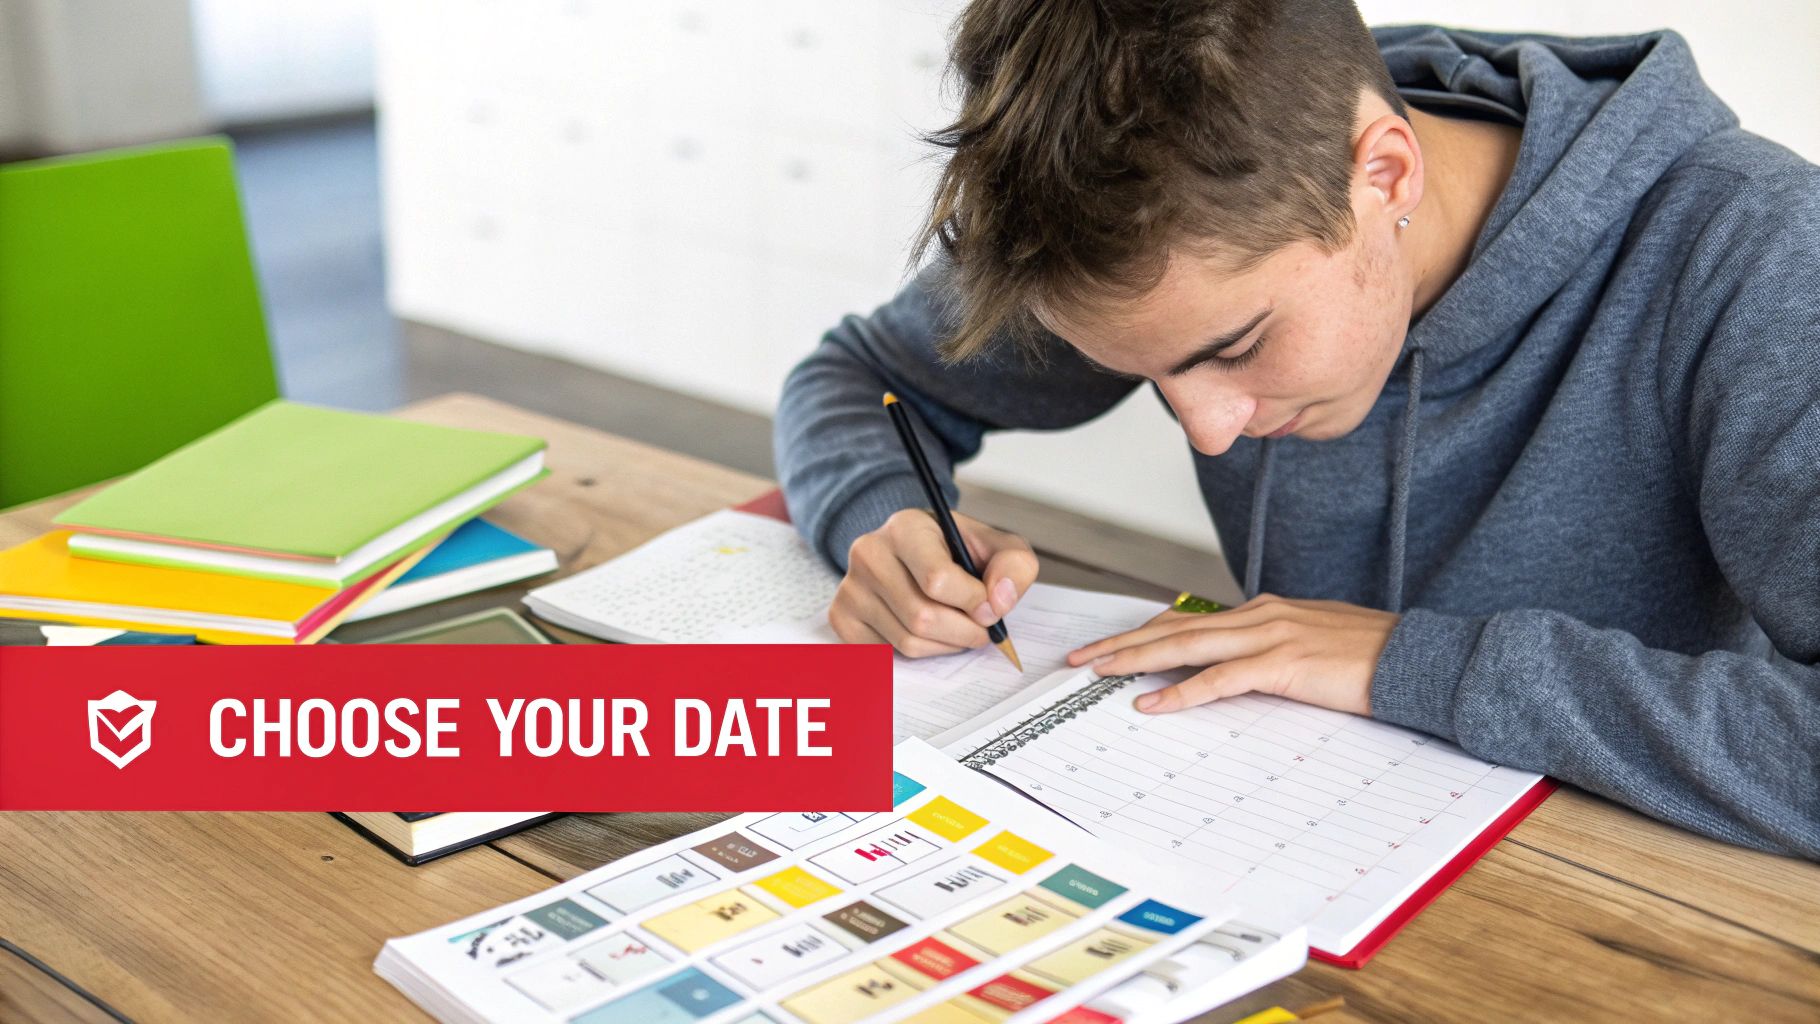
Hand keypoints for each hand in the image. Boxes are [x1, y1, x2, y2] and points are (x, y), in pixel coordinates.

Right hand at [830, 509, 1038, 657]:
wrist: (914, 554)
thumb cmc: (956, 552)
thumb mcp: (996, 546)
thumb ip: (1014, 566)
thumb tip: (997, 602)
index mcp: (906, 527)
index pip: (938, 580)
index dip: (974, 603)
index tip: (989, 607)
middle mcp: (869, 553)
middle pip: (923, 618)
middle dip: (964, 632)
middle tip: (980, 628)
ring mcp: (850, 587)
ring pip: (907, 642)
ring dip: (945, 646)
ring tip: (957, 629)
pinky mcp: (842, 617)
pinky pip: (887, 656)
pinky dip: (918, 654)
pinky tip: (927, 633)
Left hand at [1066, 594, 1398, 715]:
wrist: (1418, 659)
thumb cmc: (1370, 659)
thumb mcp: (1311, 647)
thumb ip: (1271, 653)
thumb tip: (1237, 673)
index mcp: (1263, 611)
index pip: (1188, 620)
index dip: (1144, 633)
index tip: (1108, 645)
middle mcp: (1259, 615)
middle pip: (1173, 628)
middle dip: (1122, 642)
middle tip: (1079, 656)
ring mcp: (1270, 635)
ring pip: (1186, 646)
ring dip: (1137, 659)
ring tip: (1098, 671)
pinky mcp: (1284, 663)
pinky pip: (1221, 680)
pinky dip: (1182, 692)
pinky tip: (1153, 703)